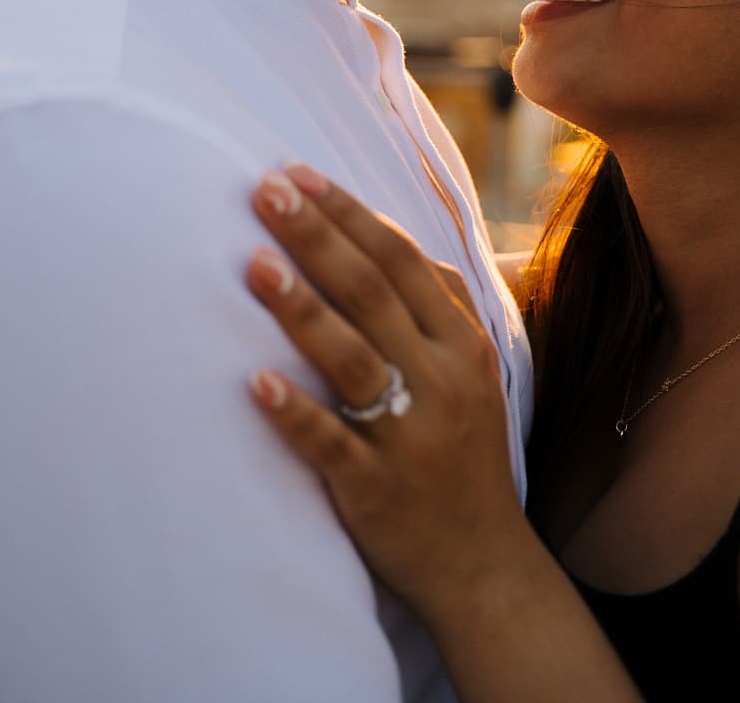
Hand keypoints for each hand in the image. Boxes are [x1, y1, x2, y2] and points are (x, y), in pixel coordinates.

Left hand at [244, 161, 522, 619]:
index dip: (348, 213)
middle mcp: (440, 381)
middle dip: (316, 236)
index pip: (401, 260)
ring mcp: (409, 436)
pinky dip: (296, 413)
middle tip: (264, 189)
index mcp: (461, 345)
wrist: (484, 566)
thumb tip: (388, 231)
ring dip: (302, 310)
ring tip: (254, 264)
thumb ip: (437, 302)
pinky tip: (256, 382)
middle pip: (371, 294)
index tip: (296, 172)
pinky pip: (332, 445)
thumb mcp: (473, 371)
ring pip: (353, 361)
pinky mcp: (375, 488)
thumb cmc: (461, 453)